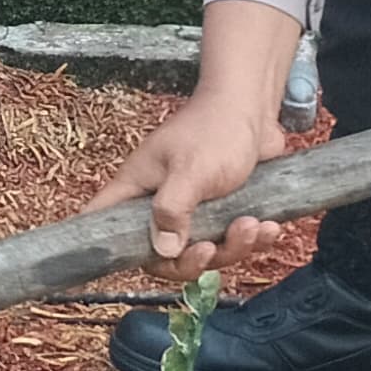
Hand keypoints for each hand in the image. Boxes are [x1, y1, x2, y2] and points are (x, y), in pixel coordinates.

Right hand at [86, 77, 292, 278]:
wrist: (253, 108)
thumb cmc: (215, 129)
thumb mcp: (191, 170)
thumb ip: (172, 210)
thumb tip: (164, 251)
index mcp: (137, 189)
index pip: (102, 223)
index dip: (104, 247)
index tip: (121, 262)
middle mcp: (160, 204)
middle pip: (163, 255)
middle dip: (194, 260)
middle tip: (214, 247)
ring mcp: (193, 210)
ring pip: (204, 250)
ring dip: (233, 247)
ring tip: (253, 225)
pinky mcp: (223, 211)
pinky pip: (232, 240)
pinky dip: (252, 239)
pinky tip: (268, 226)